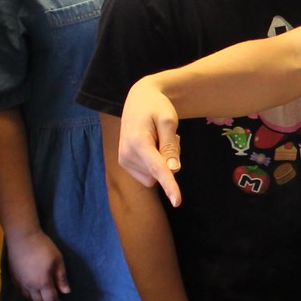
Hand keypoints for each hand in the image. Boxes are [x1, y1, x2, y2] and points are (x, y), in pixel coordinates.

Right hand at [7, 227, 69, 300]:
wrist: (22, 237)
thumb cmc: (43, 247)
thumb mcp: (58, 260)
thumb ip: (61, 278)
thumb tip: (66, 292)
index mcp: (42, 282)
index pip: (50, 300)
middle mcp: (30, 286)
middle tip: (54, 300)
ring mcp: (20, 282)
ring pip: (29, 299)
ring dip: (38, 300)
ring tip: (44, 296)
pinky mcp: (13, 277)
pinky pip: (21, 292)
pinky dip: (29, 295)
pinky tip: (33, 290)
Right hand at [117, 76, 183, 205]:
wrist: (139, 99)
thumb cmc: (156, 106)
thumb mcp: (169, 120)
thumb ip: (170, 146)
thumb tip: (173, 170)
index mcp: (139, 142)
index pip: (158, 169)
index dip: (170, 186)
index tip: (177, 202)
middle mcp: (127, 154)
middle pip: (160, 172)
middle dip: (169, 159)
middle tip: (167, 137)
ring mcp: (124, 160)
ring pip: (155, 175)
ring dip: (162, 161)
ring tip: (157, 139)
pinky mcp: (124, 163)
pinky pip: (149, 174)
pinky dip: (154, 163)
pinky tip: (151, 145)